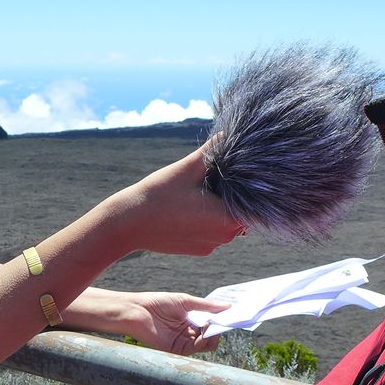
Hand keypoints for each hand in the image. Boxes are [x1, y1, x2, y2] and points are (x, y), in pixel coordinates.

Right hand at [114, 144, 243, 255]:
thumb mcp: (187, 168)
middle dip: (232, 196)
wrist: (129, 224)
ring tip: (201, 192)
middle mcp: (225, 237)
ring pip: (227, 223)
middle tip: (215, 178)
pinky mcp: (199, 250)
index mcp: (228, 218)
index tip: (239, 173)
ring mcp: (212, 246)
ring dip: (220, 208)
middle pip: (242, 213)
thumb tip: (227, 133)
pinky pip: (212, 233)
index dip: (251, 188)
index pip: (256, 204)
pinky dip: (207, 220)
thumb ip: (211, 151)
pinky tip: (190, 208)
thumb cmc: (159, 195)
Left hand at [124, 292, 229, 354]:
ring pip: (207, 344)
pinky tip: (205, 329)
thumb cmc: (158, 303)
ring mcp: (183, 342)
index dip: (221, 320)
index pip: (210, 324)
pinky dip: (204, 340)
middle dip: (220, 328)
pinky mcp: (177, 349)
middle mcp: (188, 333)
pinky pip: (197, 348)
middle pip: (211, 336)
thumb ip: (206, 306)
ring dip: (213, 334)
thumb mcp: (186, 301)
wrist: (137, 311)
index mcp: (189, 321)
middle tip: (226, 320)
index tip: (233, 315)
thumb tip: (228, 306)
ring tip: (212, 323)